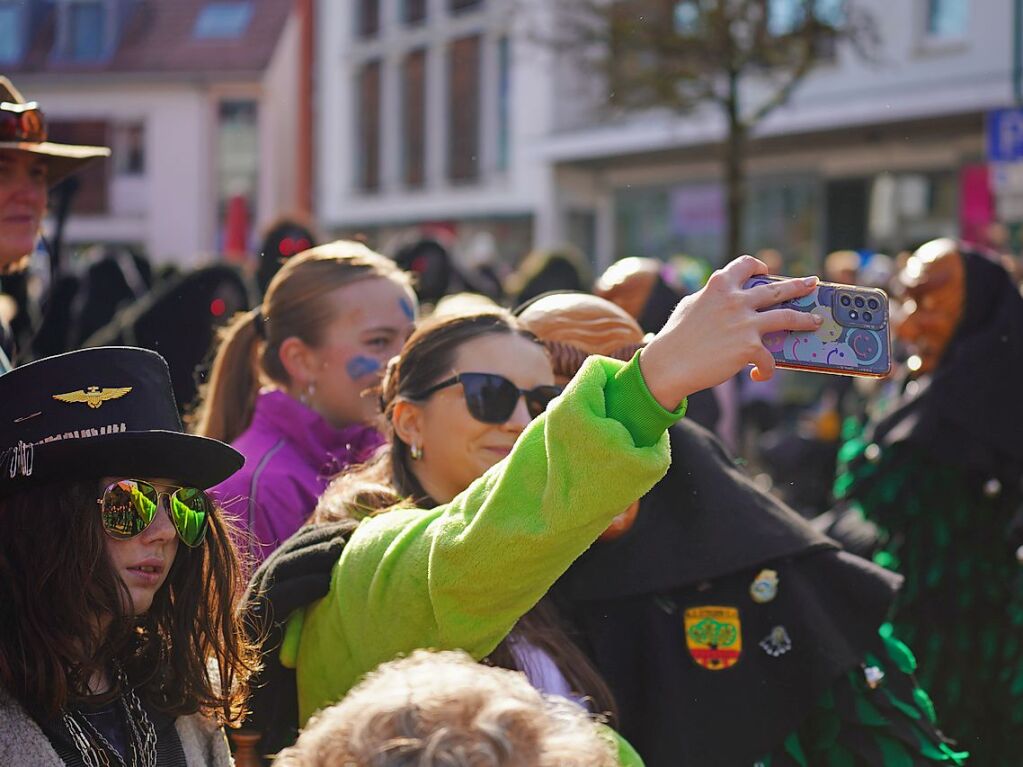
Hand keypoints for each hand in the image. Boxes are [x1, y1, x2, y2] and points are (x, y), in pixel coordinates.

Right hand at [640, 256, 820, 409]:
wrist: (668, 364)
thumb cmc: (674, 337)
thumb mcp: (689, 306)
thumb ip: (709, 298)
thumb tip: (720, 299)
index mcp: (719, 285)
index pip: (745, 265)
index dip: (758, 266)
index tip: (766, 271)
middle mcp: (735, 300)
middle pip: (776, 289)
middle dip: (798, 285)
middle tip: (812, 283)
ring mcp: (745, 323)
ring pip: (787, 317)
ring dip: (805, 319)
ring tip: (816, 321)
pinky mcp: (749, 347)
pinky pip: (768, 358)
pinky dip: (766, 369)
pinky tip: (760, 374)